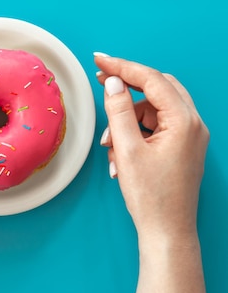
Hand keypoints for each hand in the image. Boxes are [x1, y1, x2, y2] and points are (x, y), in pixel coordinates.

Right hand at [94, 54, 209, 241]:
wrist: (167, 232)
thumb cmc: (151, 197)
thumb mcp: (127, 149)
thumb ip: (118, 111)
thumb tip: (114, 83)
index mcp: (184, 122)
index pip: (151, 80)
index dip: (122, 67)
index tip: (99, 60)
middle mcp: (193, 125)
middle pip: (157, 89)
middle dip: (127, 88)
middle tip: (102, 83)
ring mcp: (189, 137)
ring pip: (153, 110)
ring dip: (126, 121)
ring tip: (110, 147)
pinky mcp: (181, 148)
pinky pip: (155, 128)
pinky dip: (134, 135)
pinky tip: (120, 158)